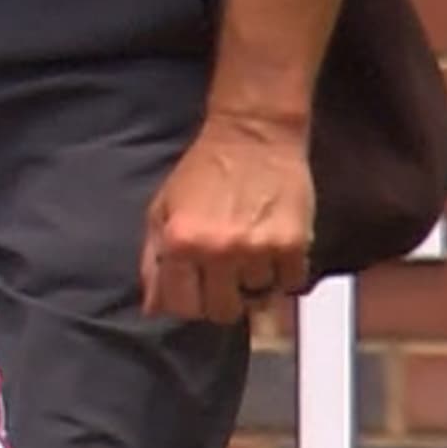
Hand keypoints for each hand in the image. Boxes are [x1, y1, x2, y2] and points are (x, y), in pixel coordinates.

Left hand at [139, 112, 316, 323]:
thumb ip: (153, 260)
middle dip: (222, 299)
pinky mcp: (293, 244)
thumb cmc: (203, 170)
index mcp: (180, 241)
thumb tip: (152, 307)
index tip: (196, 290)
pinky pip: (290, 285)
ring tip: (250, 256)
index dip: (189, 302)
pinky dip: (284, 276)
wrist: (252, 135)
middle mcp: (218, 250)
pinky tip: (274, 253)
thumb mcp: (162, 209)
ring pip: (258, 300)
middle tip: (225, 278)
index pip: (182, 307)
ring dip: (254, 284)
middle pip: (223, 312)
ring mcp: (258, 249)